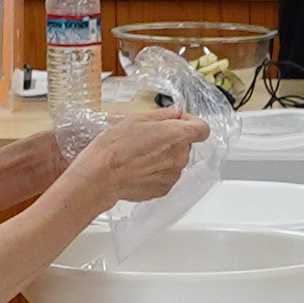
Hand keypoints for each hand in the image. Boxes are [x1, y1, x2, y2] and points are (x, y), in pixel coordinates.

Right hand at [62, 112, 206, 209]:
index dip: (191, 122)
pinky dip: (157, 171)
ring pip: (176, 161)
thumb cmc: (115, 147)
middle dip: (172, 139)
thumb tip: (174, 112)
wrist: (101, 176)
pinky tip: (139, 167)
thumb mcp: (136, 119)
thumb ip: (162, 115)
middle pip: (186, 144)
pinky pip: (166, 175)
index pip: (202, 128)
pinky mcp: (164, 189)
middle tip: (149, 136)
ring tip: (140, 153)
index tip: (179, 120)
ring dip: (164, 156)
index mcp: (177, 135)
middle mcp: (180, 157)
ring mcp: (173, 175)